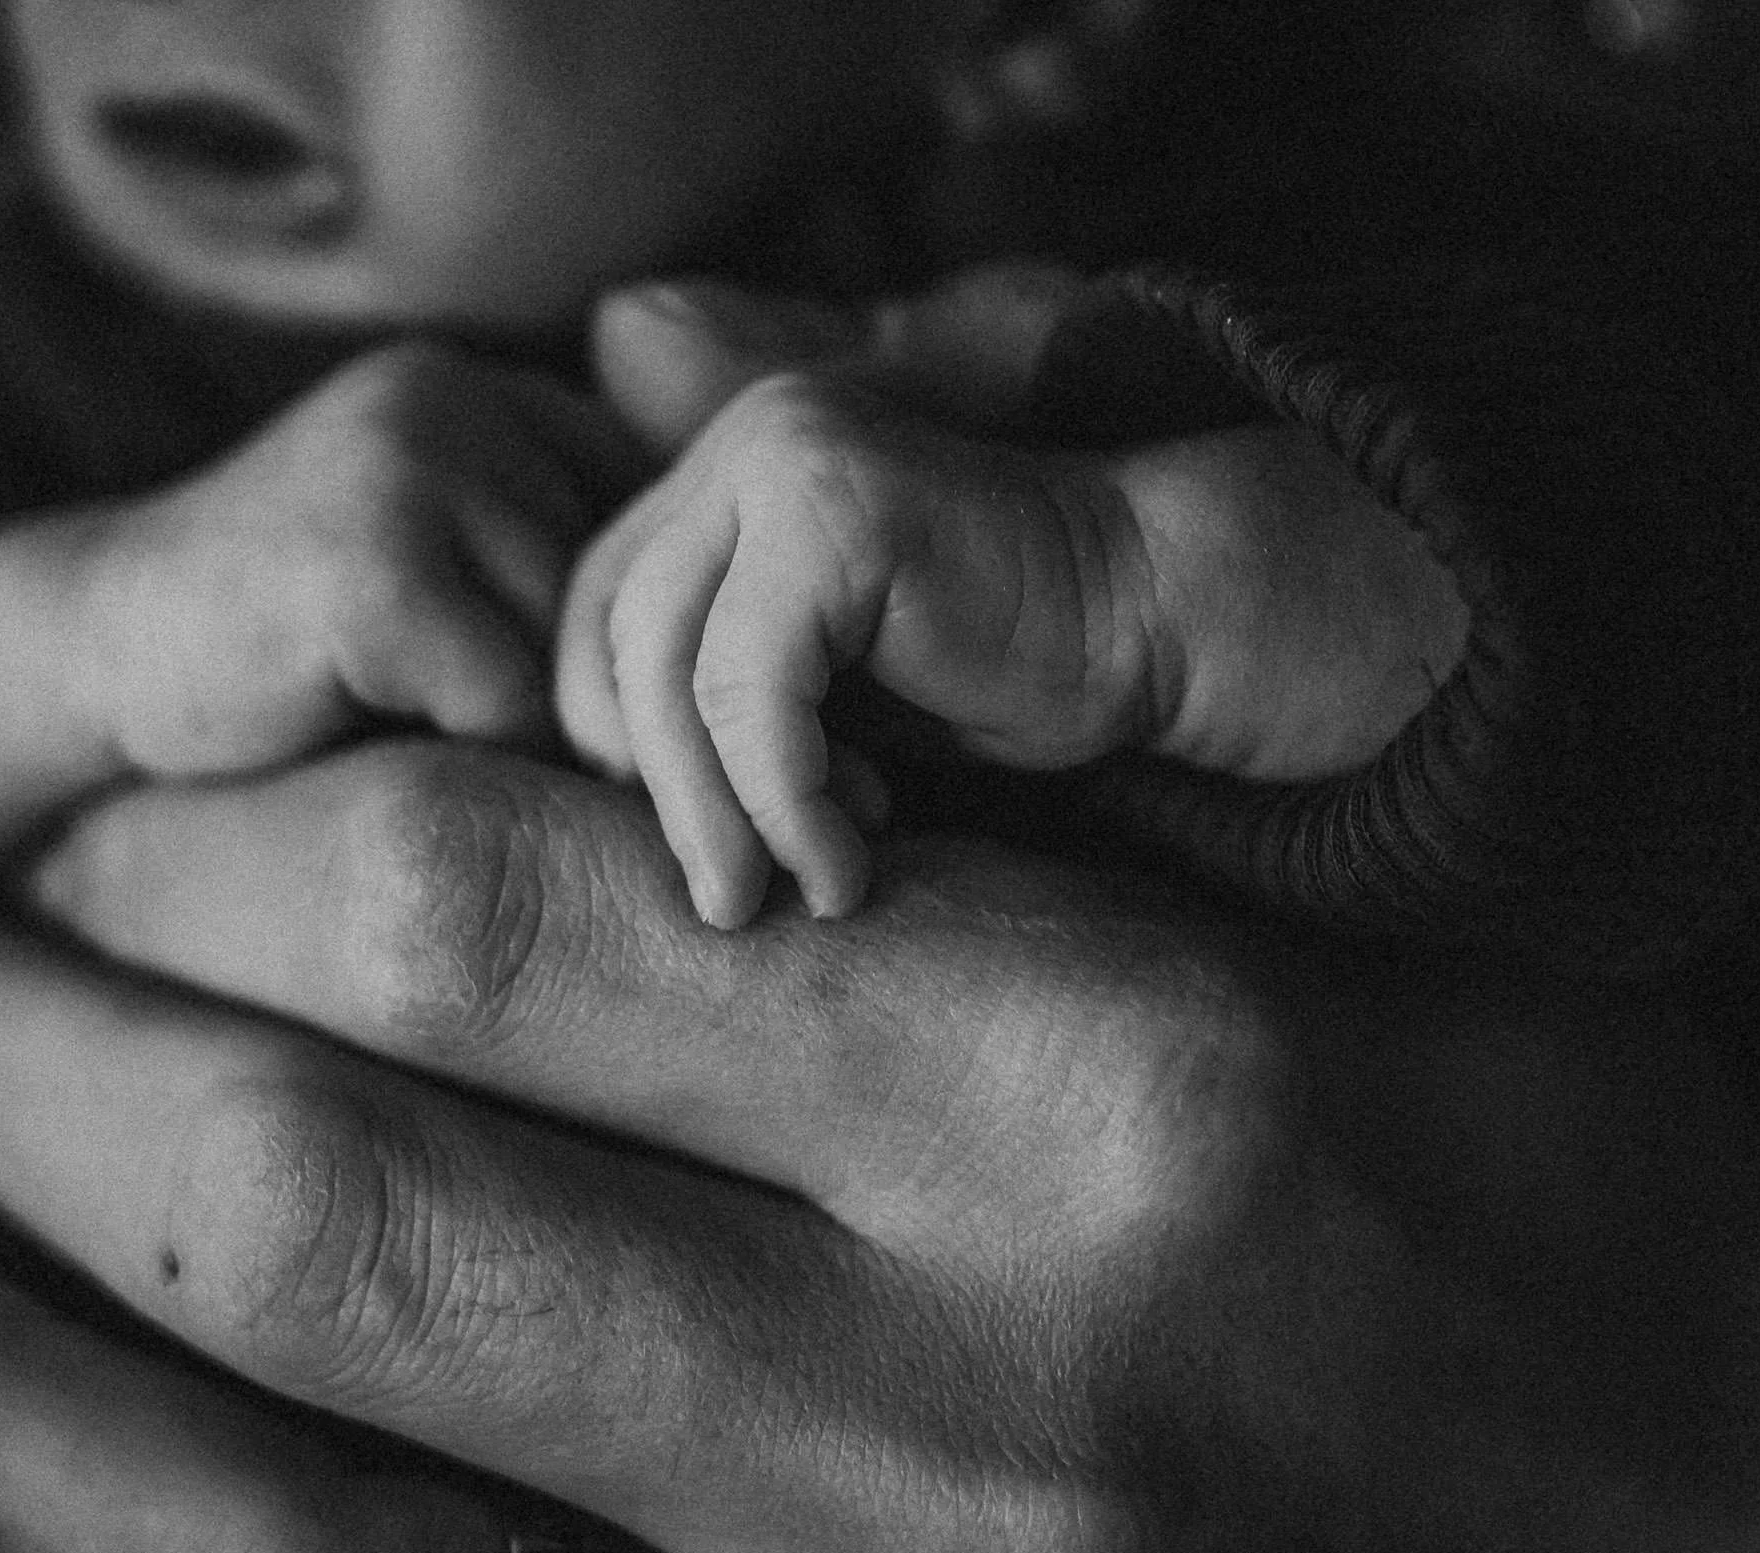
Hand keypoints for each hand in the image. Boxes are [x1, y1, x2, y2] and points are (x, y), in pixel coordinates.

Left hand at [0, 741, 1759, 1552]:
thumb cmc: (1559, 1231)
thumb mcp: (1338, 939)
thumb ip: (982, 764)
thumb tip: (647, 502)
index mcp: (1094, 1086)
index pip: (515, 903)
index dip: (224, 838)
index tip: (93, 815)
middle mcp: (950, 1394)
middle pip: (338, 1185)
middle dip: (23, 1058)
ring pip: (287, 1521)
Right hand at [77, 340, 645, 775]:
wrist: (88, 653)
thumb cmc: (284, 645)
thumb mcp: (437, 568)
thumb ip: (549, 567)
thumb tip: (729, 667)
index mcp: (488, 391)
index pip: (649, 536)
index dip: (604, 641)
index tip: (522, 684)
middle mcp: (460, 399)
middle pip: (617, 599)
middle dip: (560, 688)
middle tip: (438, 701)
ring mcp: (409, 466)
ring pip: (570, 655)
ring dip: (502, 723)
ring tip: (386, 699)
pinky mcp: (372, 562)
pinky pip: (503, 704)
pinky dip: (449, 745)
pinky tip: (348, 710)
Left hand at [557, 274, 1468, 927]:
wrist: (1155, 621)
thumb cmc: (998, 669)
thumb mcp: (825, 686)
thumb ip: (720, 695)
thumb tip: (605, 780)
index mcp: (729, 469)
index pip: (604, 601)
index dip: (610, 726)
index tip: (685, 832)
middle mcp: (746, 440)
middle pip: (623, 631)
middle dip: (659, 788)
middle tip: (720, 904)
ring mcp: (784, 456)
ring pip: (675, 665)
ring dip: (717, 811)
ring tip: (766, 903)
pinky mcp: (833, 508)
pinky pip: (755, 685)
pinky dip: (784, 797)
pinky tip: (841, 866)